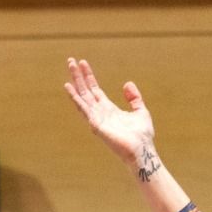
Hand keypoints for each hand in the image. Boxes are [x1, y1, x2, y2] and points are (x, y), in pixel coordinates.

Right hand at [64, 57, 160, 176]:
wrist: (142, 150)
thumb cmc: (142, 136)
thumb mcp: (141, 111)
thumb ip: (134, 98)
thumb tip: (127, 84)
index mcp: (108, 109)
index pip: (95, 90)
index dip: (89, 76)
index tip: (83, 63)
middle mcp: (100, 112)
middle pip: (86, 90)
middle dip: (78, 76)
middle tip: (70, 60)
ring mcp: (96, 118)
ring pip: (82, 96)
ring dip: (75, 81)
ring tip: (70, 66)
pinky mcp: (96, 125)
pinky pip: (84, 109)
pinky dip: (75, 98)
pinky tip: (69, 88)